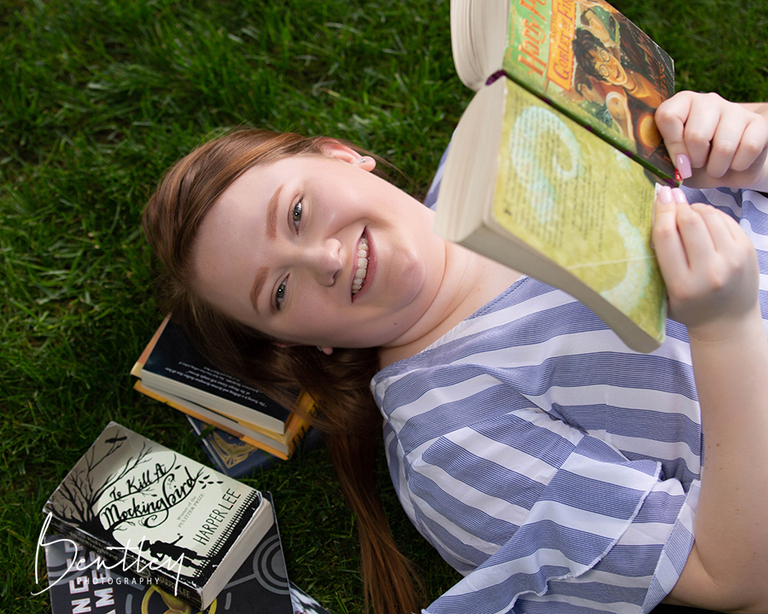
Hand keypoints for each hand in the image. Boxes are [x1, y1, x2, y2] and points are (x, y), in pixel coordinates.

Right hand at [652, 186, 758, 340]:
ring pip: (710, 216)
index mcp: (683, 285)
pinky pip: (726, 220)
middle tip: (670, 199)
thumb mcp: (664, 292)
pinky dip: (712, 214)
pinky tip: (704, 220)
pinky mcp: (747, 251)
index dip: (661, 211)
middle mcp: (710, 272)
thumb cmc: (689, 308)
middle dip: (677, 206)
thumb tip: (656, 213)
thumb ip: (657, 260)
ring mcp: (733, 260)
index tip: (657, 197)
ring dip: (695, 208)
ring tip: (686, 213)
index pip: (667, 237)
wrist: (728, 323)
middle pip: (689, 222)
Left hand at [655, 91, 767, 189]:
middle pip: (696, 135)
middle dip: (695, 160)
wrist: (729, 168)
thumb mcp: (672, 164)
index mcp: (680, 105)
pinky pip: (748, 148)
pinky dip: (738, 165)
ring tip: (715, 166)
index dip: (672, 146)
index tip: (678, 164)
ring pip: (723, 146)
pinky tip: (734, 162)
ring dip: (717, 167)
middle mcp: (707, 100)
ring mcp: (734, 109)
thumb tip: (649, 164)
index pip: (667, 116)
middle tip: (698, 164)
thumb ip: (658, 162)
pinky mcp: (758, 123)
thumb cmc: (694, 164)